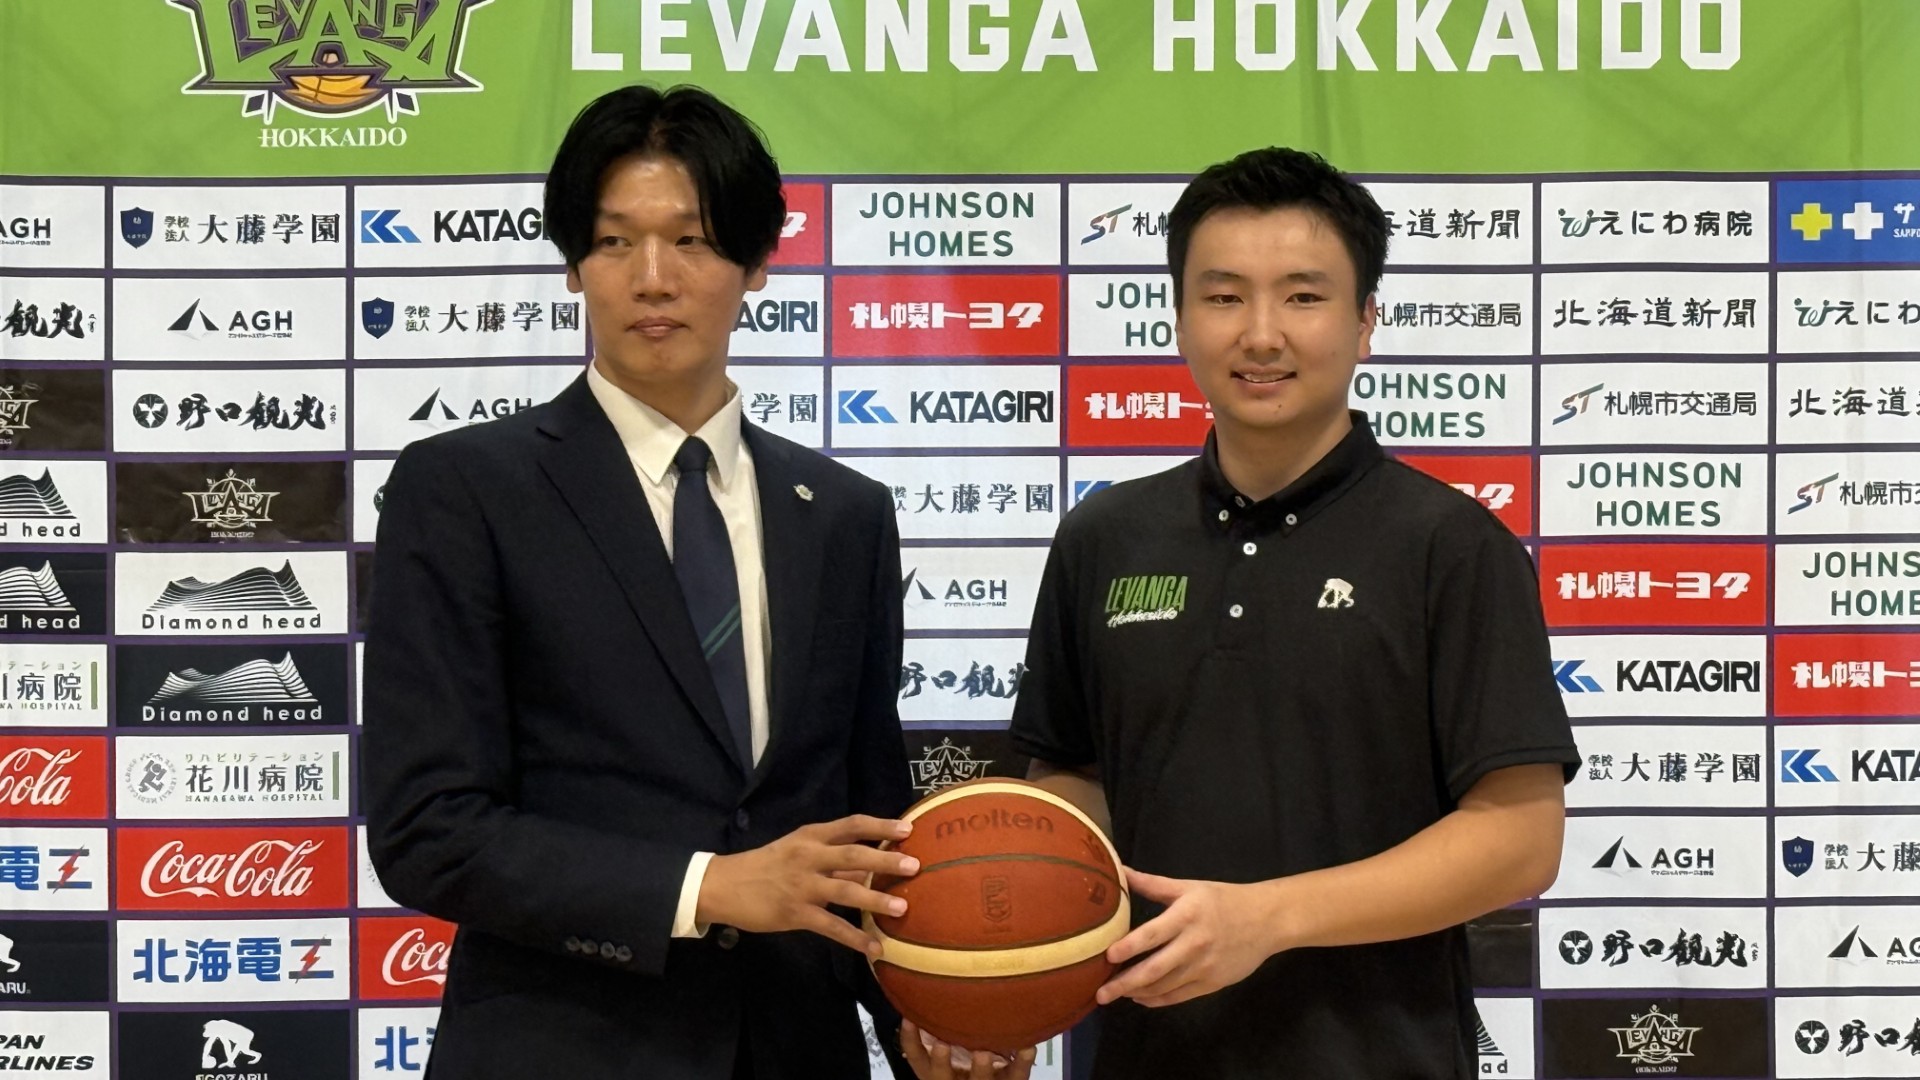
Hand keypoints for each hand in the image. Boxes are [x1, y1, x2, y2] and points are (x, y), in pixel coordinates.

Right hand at [696, 814, 917, 956]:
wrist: (723, 886)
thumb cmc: (765, 866)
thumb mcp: (797, 852)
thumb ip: (832, 859)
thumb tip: (870, 868)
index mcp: (811, 837)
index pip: (851, 825)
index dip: (881, 825)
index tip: (908, 828)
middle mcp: (809, 857)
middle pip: (853, 855)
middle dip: (885, 859)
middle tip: (914, 865)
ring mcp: (802, 886)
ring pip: (845, 891)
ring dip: (875, 899)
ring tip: (903, 908)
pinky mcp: (795, 913)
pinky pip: (830, 927)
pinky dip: (854, 938)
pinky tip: (873, 948)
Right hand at [899, 1020, 1035, 1079]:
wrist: (995, 1078)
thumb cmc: (967, 1052)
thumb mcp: (950, 1042)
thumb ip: (942, 1022)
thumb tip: (931, 979)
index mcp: (936, 1070)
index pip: (916, 1057)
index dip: (909, 1040)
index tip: (909, 1019)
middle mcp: (955, 1078)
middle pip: (941, 1076)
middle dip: (940, 1062)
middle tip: (942, 1045)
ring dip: (980, 1069)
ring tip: (982, 1054)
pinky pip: (1017, 1075)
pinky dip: (1023, 1061)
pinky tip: (1028, 1046)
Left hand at [1095, 867, 1283, 1007]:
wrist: (1266, 920)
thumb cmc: (1222, 900)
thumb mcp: (1188, 887)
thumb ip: (1152, 884)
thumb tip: (1118, 871)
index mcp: (1186, 915)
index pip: (1153, 934)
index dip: (1129, 946)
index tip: (1107, 956)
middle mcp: (1194, 943)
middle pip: (1155, 969)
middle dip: (1125, 983)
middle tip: (1101, 993)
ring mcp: (1204, 966)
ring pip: (1165, 986)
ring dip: (1138, 992)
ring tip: (1115, 995)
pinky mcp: (1213, 983)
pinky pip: (1180, 996)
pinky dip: (1158, 999)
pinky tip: (1141, 998)